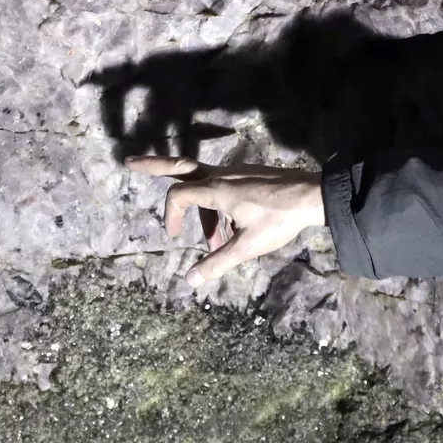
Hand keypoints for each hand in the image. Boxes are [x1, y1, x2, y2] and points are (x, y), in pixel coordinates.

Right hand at [127, 156, 325, 286]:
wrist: (313, 197)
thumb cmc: (280, 220)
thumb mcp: (247, 247)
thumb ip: (217, 263)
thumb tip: (190, 280)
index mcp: (217, 190)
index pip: (177, 195)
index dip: (171, 215)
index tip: (176, 236)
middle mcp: (221, 175)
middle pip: (179, 165)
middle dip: (152, 165)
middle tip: (129, 162)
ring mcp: (235, 172)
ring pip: (204, 184)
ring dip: (201, 212)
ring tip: (215, 244)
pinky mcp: (247, 175)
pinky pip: (221, 188)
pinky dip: (217, 207)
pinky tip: (232, 230)